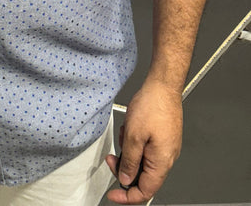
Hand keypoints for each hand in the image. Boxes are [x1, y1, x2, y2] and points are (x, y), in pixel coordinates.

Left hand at [105, 78, 182, 203]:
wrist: (163, 85)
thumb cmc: (153, 105)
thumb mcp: (133, 136)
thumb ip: (129, 161)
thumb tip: (125, 178)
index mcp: (162, 162)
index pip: (145, 191)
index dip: (127, 196)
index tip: (113, 195)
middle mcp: (167, 157)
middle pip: (143, 177)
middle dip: (125, 168)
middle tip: (112, 159)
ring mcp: (166, 147)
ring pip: (143, 161)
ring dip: (129, 152)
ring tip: (125, 134)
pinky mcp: (164, 137)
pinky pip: (146, 148)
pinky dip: (135, 142)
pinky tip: (131, 129)